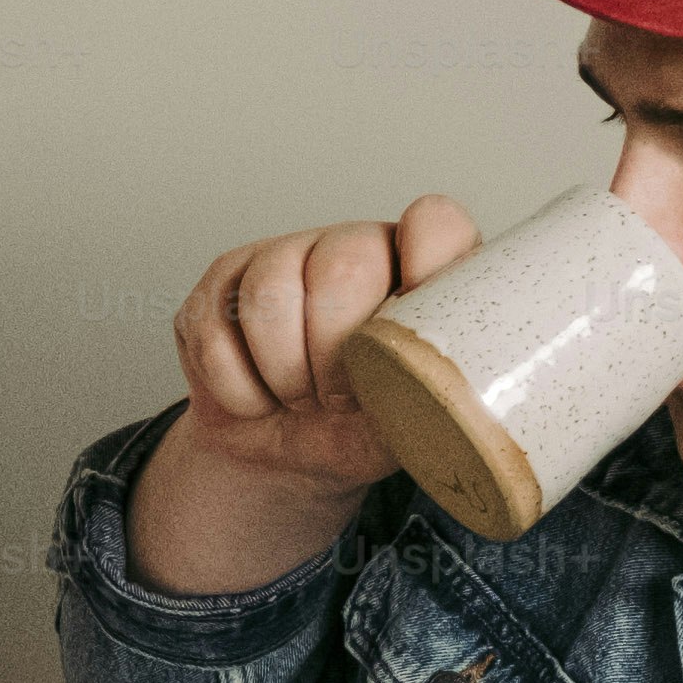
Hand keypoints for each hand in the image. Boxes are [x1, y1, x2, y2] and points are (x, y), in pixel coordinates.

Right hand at [127, 198, 481, 591]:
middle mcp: (357, 246)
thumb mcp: (416, 421)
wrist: (286, 457)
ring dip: (286, 375)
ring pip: (273, 294)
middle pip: (344, 263)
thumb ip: (439, 391)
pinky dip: (240, 389)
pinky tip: (259, 397)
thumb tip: (464, 395)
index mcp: (421, 269)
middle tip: (342, 398)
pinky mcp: (221, 283)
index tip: (413, 322)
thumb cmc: (364, 428)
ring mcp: (284, 255)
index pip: (436, 225)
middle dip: (338, 354)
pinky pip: (218, 332)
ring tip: (303, 400)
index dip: (427, 263)